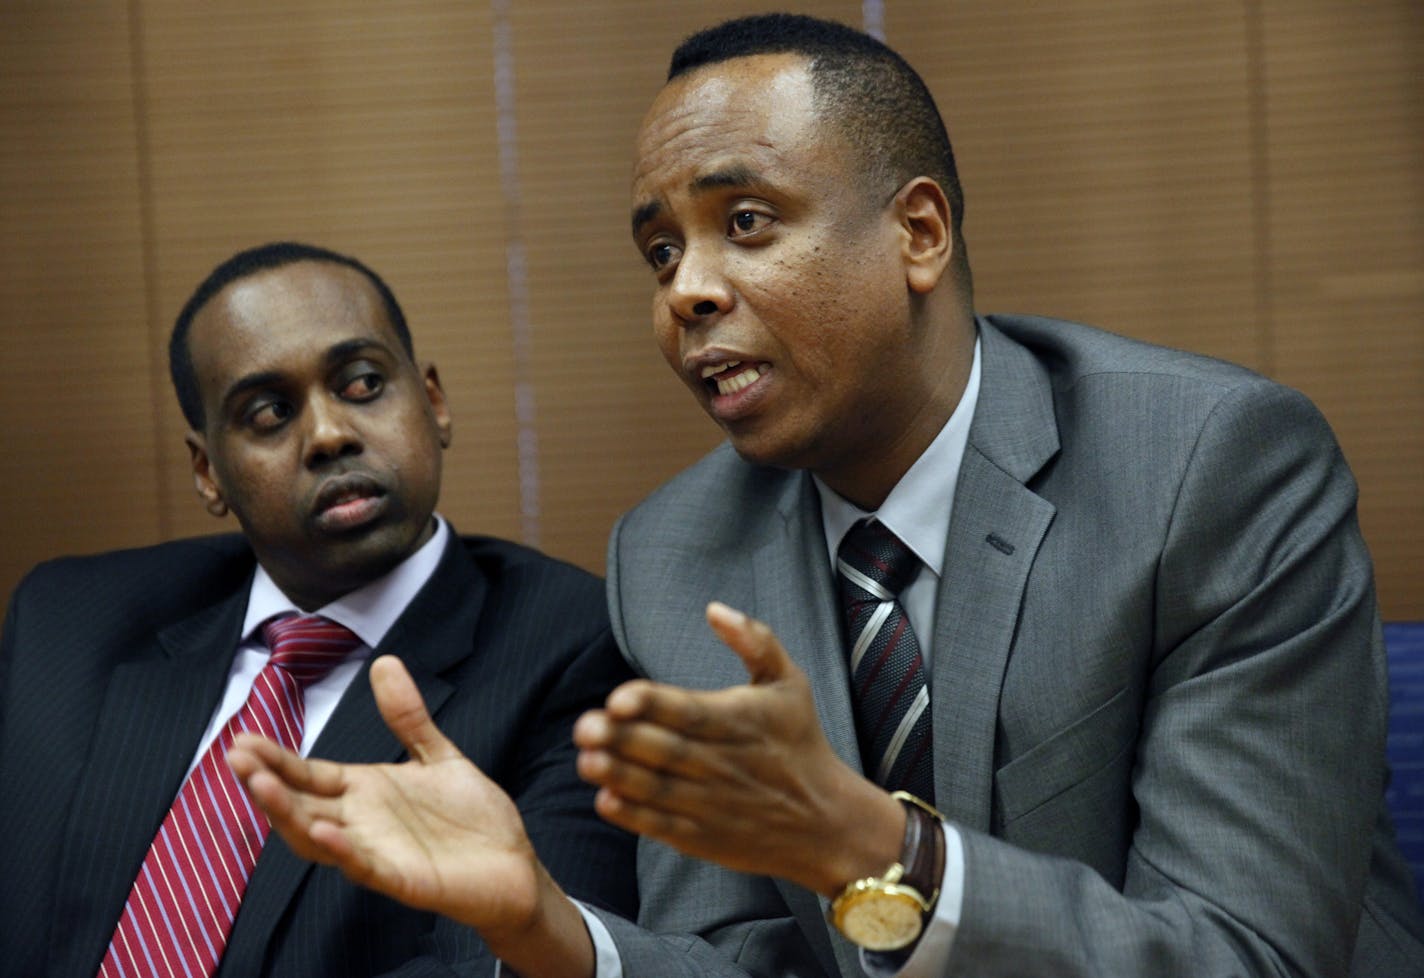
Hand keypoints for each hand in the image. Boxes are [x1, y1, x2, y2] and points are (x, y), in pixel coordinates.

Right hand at [227, 655, 593, 977]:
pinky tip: (324, 830)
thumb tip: (384, 662)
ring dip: (288, 815)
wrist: (515, 865)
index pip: (309, 774)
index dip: (277, 759)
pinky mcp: (405, 880)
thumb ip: (407, 717)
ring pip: (318, 838)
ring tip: (260, 786)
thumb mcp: (437, 755)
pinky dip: (344, 851)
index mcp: (365, 792)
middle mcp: (362, 824)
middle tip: (236, 756)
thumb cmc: (472, 818)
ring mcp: (378, 853)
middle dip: (267, 783)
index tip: (244, 739)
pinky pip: (367, 867)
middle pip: (301, 804)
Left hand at [574, 602, 903, 895]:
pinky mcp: (702, 837)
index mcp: (739, 722)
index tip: (618, 698)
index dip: (652, 704)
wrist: (826, 822)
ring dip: (618, 776)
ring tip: (585, 760)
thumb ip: (755, 641)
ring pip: (657, 789)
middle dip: (622, 738)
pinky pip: (662, 827)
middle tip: (584, 726)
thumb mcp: (790, 683)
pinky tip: (606, 801)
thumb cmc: (799, 742)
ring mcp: (710, 804)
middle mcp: (722, 764)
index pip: (688, 711)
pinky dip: (633, 817)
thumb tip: (714, 609)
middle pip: (665, 750)